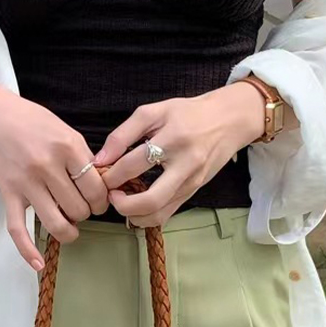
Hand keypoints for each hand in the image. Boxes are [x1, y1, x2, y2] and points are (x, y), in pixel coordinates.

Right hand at [0, 82, 108, 268]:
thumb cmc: (32, 120)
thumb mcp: (65, 129)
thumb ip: (83, 156)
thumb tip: (102, 183)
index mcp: (67, 147)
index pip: (96, 187)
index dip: (102, 199)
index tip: (99, 200)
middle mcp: (47, 166)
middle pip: (79, 208)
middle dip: (85, 213)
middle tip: (82, 207)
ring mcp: (26, 182)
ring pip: (56, 223)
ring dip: (69, 231)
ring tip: (70, 227)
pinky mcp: (7, 193)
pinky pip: (17, 229)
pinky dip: (28, 250)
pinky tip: (38, 264)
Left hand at [96, 82, 266, 227]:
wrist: (228, 121)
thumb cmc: (187, 113)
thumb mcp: (153, 112)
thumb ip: (123, 134)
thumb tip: (99, 160)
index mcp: (173, 139)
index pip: (133, 164)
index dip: (109, 174)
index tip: (97, 174)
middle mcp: (185, 165)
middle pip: (150, 200)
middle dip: (121, 204)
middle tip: (108, 195)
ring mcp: (192, 183)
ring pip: (159, 214)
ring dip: (132, 214)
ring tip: (120, 200)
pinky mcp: (194, 192)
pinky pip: (167, 213)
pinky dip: (146, 214)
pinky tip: (135, 203)